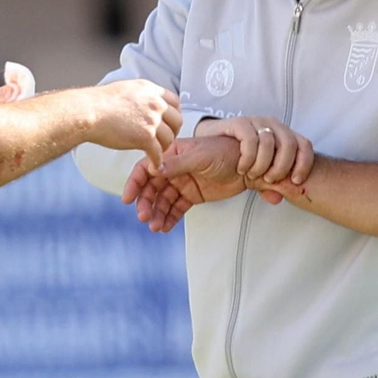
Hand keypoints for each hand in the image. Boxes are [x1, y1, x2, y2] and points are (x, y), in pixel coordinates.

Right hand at [83, 79, 182, 166]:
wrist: (89, 112)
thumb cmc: (98, 102)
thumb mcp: (125, 89)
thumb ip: (139, 96)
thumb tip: (140, 103)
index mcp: (150, 90)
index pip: (174, 102)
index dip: (173, 115)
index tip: (169, 122)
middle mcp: (155, 103)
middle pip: (177, 120)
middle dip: (173, 131)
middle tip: (165, 139)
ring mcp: (152, 120)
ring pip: (169, 138)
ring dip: (164, 147)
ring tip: (156, 153)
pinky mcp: (145, 137)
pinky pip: (158, 152)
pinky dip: (157, 161)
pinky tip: (154, 164)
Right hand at [122, 137, 259, 232]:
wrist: (250, 164)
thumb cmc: (226, 151)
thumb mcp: (201, 156)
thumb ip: (177, 164)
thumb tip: (153, 170)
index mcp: (172, 153)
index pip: (147, 167)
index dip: (135, 183)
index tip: (128, 198)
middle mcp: (174, 168)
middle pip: (152, 187)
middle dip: (146, 203)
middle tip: (144, 217)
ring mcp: (183, 182)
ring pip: (163, 200)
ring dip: (157, 213)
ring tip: (156, 226)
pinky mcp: (193, 195)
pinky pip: (176, 208)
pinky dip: (170, 218)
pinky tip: (165, 227)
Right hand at [196, 116, 313, 185]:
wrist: (206, 150)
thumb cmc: (234, 161)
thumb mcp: (256, 176)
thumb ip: (268, 185)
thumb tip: (279, 198)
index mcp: (282, 135)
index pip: (304, 145)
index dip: (304, 164)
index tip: (296, 181)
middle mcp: (272, 125)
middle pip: (290, 144)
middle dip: (282, 167)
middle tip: (270, 179)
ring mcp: (255, 122)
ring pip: (270, 142)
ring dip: (262, 164)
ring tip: (252, 175)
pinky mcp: (238, 122)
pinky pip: (250, 139)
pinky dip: (248, 158)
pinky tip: (241, 168)